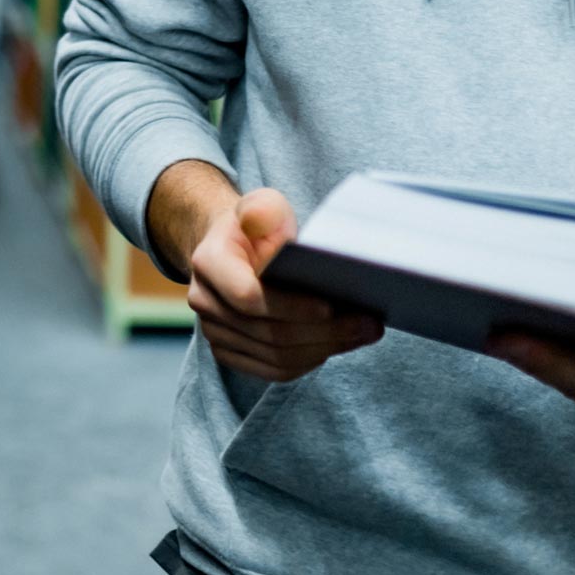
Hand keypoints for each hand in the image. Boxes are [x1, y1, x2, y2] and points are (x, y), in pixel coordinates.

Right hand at [180, 184, 381, 382]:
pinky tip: (338, 345)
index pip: (248, 298)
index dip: (291, 307)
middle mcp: (205, 302)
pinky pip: (273, 370)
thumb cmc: (256, 227)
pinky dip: (309, 361)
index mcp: (208, 263)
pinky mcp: (230, 353)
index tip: (332, 305)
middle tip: (370, 324)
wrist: (235, 249)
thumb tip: (259, 219)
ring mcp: (215, 332)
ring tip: (363, 333)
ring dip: (325, 349)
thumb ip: (262, 209)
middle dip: (324, 332)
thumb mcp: (261, 204)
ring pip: (275, 357)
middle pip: (268, 333)